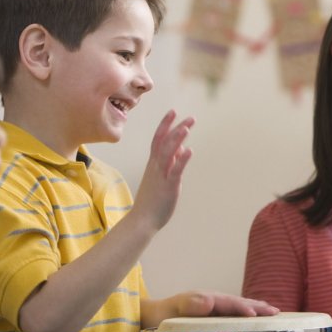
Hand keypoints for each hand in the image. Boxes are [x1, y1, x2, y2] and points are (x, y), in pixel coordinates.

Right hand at [129, 110, 194, 232]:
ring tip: (187, 127)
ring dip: (177, 139)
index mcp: (153, 164)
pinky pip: (175, 171)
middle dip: (176, 128)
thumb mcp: (161, 178)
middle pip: (164, 142)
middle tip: (190, 118)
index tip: (173, 112)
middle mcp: (156, 167)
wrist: (142, 220)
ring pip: (168, 153)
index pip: (158, 139)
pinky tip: (189, 151)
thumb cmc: (152, 200)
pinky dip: (182, 160)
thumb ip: (171, 163)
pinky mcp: (168, 187)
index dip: (165, 124)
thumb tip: (182, 149)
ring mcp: (161, 176)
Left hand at [173, 290, 278, 317]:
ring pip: (240, 307)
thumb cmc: (165, 315)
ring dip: (257, 309)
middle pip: (239, 303)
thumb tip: (209, 301)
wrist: (157, 314)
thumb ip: (189, 305)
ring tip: (275, 313)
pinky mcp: (216, 315)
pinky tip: (258, 319)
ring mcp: (216, 307)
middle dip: (258, 307)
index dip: (242, 309)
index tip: (255, 315)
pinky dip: (249, 314)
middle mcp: (214, 300)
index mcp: (207, 299)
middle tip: (275, 313)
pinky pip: (236, 313)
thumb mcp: (173, 310)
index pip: (229, 303)